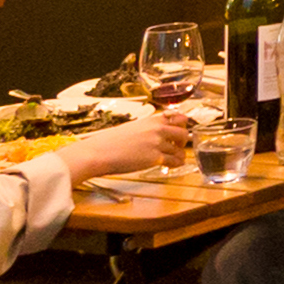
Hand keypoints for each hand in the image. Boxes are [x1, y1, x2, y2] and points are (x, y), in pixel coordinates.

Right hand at [56, 112, 176, 187]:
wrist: (99, 153)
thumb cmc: (110, 141)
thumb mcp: (133, 127)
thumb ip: (148, 128)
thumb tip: (156, 133)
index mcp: (152, 119)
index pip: (179, 117)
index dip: (182, 125)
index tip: (178, 132)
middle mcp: (158, 129)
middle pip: (184, 132)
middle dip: (183, 141)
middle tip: (177, 147)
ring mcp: (157, 143)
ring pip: (180, 149)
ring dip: (179, 155)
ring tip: (174, 159)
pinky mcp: (154, 158)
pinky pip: (174, 161)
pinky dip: (175, 164)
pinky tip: (171, 166)